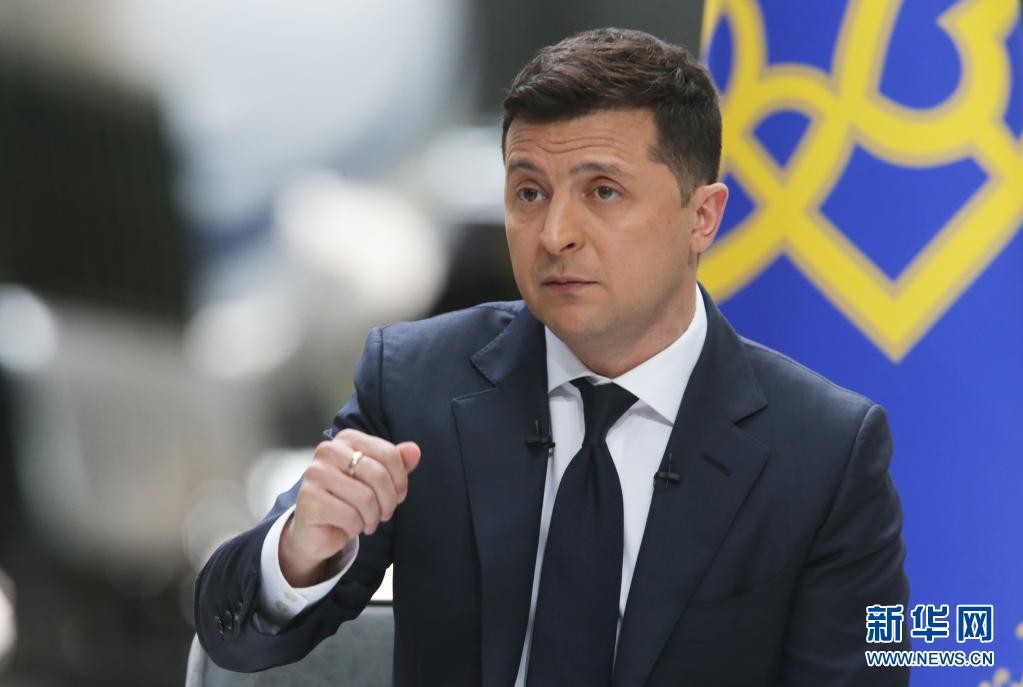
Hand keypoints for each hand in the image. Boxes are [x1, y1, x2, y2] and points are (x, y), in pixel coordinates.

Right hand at [279, 429, 420, 586]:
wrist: (317, 529)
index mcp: (347, 439)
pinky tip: (349, 526)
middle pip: (378, 475)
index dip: (401, 480)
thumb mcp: (377, 479)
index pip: (388, 454)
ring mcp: (316, 473)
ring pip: (365, 498)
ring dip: (372, 517)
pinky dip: (355, 527)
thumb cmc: (349, 499)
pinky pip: (348, 516)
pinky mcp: (308, 498)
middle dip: (388, 502)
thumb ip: (396, 463)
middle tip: (384, 514)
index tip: (398, 496)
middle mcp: (328, 450)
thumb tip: (414, 450)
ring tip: (367, 521)